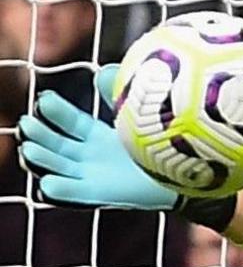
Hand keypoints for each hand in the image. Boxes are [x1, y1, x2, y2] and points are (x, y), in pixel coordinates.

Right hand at [14, 64, 178, 209]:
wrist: (191, 167)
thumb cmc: (166, 136)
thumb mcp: (136, 111)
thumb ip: (118, 93)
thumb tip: (103, 72)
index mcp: (103, 135)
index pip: (71, 121)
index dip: (56, 111)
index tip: (45, 100)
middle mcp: (95, 156)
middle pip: (56, 144)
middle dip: (39, 134)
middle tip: (28, 124)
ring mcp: (96, 176)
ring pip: (58, 166)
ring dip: (41, 158)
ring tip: (30, 149)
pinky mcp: (101, 193)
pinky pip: (74, 194)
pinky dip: (59, 189)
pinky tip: (48, 183)